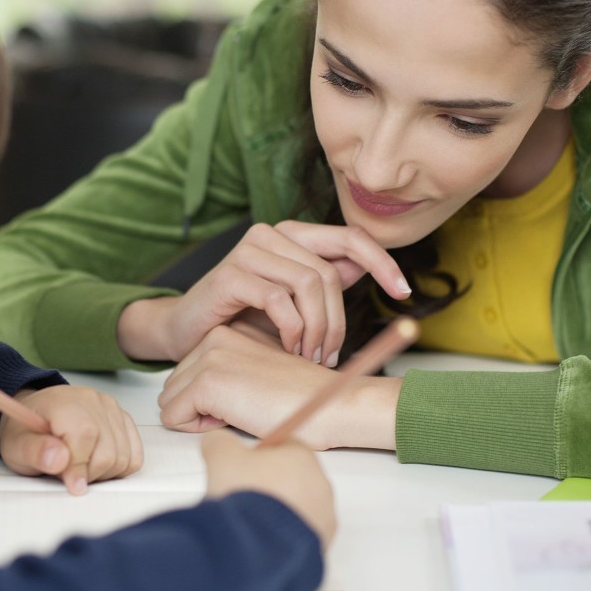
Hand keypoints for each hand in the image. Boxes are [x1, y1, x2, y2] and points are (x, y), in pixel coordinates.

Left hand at [0, 386, 143, 494]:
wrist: (36, 415)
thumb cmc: (27, 431)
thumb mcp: (16, 446)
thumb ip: (35, 453)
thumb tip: (59, 460)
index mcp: (66, 404)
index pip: (85, 438)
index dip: (79, 468)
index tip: (71, 485)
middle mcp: (93, 401)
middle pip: (108, 453)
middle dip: (88, 473)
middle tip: (68, 473)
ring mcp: (112, 409)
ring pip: (123, 457)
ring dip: (104, 472)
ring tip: (80, 466)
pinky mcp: (123, 419)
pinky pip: (135, 454)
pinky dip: (119, 466)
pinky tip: (97, 462)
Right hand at [118, 221, 407, 365]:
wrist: (186, 330)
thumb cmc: (241, 317)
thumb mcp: (291, 300)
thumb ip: (324, 280)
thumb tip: (363, 268)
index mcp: (291, 235)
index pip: (350, 238)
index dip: (382, 263)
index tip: (404, 293)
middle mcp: (271, 234)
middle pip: (330, 272)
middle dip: (338, 320)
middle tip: (329, 355)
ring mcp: (249, 251)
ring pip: (310, 285)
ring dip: (318, 329)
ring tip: (309, 356)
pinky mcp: (231, 275)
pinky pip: (280, 300)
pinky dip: (292, 330)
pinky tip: (288, 347)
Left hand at [158, 324, 400, 450]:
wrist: (335, 405)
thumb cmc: (307, 399)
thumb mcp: (263, 373)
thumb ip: (233, 374)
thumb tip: (199, 398)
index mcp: (230, 332)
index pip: (188, 374)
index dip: (212, 399)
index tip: (252, 397)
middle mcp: (217, 337)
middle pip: (174, 386)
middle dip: (201, 408)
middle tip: (247, 408)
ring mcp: (210, 356)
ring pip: (170, 401)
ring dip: (199, 418)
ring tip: (243, 411)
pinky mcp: (208, 380)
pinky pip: (173, 417)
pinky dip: (197, 430)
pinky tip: (237, 418)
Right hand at [201, 428, 335, 549]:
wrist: (258, 547)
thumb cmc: (246, 497)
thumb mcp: (222, 457)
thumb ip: (220, 442)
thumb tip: (218, 442)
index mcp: (302, 457)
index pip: (284, 445)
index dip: (260, 454)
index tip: (243, 466)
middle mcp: (320, 485)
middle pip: (292, 477)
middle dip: (268, 484)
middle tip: (242, 495)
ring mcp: (323, 517)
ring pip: (296, 507)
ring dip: (276, 510)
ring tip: (249, 521)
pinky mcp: (320, 545)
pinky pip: (298, 534)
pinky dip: (281, 534)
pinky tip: (260, 538)